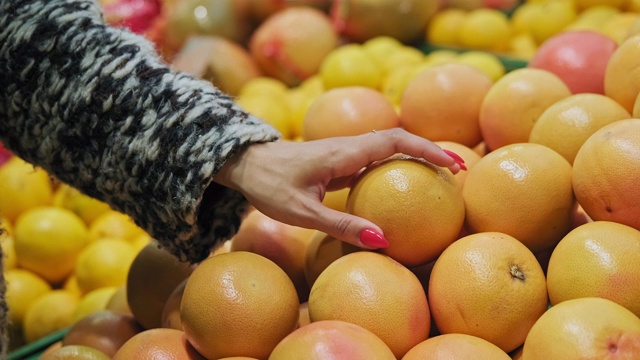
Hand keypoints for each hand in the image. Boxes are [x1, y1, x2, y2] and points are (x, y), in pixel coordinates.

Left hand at [213, 128, 463, 248]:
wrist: (245, 163)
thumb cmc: (269, 185)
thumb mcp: (302, 212)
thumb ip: (342, 225)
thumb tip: (383, 240)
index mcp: (344, 153)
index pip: (395, 142)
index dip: (427, 150)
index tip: (454, 164)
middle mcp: (349, 147)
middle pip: (399, 140)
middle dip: (431, 151)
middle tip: (459, 172)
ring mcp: (344, 153)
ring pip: (388, 148)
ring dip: (416, 157)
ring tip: (440, 179)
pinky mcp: (339, 161)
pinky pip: (375, 160)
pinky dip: (396, 168)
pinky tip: (401, 189)